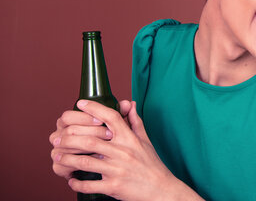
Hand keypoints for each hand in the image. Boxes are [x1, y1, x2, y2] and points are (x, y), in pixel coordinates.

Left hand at [51, 100, 202, 200]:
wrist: (161, 190)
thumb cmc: (152, 164)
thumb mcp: (145, 140)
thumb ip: (135, 121)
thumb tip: (129, 104)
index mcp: (130, 139)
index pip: (111, 117)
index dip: (95, 108)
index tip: (81, 103)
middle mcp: (122, 152)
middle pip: (90, 141)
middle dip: (69, 139)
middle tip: (56, 138)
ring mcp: (117, 170)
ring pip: (85, 162)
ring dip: (67, 160)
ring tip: (57, 157)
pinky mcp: (113, 187)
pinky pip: (89, 185)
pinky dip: (76, 183)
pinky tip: (70, 180)